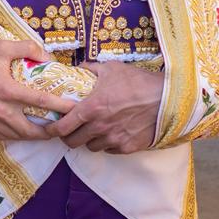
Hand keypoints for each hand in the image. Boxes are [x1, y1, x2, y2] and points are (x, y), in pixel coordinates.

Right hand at [0, 40, 69, 140]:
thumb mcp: (0, 47)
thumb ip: (27, 48)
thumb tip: (46, 56)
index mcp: (7, 90)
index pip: (41, 102)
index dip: (60, 107)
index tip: (74, 109)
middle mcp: (0, 109)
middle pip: (32, 130)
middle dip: (50, 133)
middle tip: (62, 129)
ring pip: (18, 136)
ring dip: (34, 137)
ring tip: (46, 133)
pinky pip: (3, 136)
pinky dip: (17, 136)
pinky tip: (23, 132)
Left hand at [47, 61, 163, 152]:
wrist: (168, 99)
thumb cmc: (139, 82)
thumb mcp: (112, 69)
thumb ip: (90, 69)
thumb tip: (78, 68)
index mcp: (91, 108)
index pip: (63, 127)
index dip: (53, 130)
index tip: (50, 128)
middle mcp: (100, 127)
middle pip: (73, 142)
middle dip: (69, 136)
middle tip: (71, 130)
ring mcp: (114, 140)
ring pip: (91, 147)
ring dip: (89, 140)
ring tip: (94, 130)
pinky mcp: (128, 147)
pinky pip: (110, 150)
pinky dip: (108, 144)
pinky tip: (112, 133)